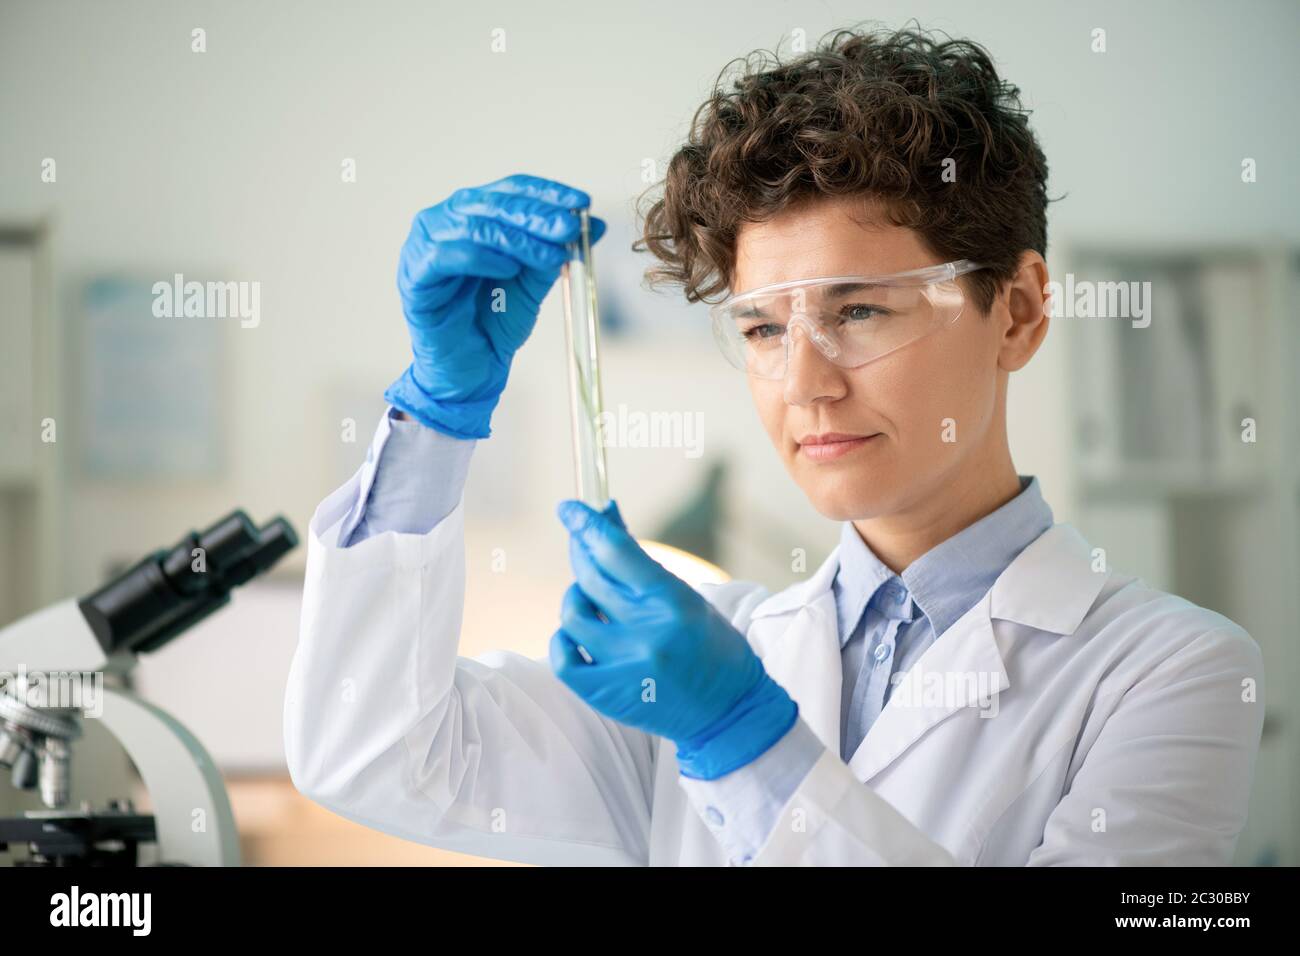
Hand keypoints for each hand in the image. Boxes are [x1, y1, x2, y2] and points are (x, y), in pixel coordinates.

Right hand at [384, 174, 605, 439]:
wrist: (471, 370)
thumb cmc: (495, 322)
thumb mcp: (533, 282)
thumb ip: (554, 252)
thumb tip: (593, 224)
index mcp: (473, 215)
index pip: (510, 190)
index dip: (547, 194)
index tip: (582, 203)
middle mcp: (445, 221)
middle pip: (493, 203)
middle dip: (536, 215)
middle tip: (570, 227)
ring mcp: (425, 245)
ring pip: (473, 226)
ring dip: (517, 238)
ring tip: (552, 254)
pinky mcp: (415, 276)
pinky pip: (446, 256)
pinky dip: (481, 257)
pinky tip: (509, 267)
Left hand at [550, 499, 797, 779]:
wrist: (730, 713)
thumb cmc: (711, 648)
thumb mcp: (686, 597)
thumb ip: (642, 563)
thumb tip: (607, 516)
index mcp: (672, 601)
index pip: (615, 551)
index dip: (587, 525)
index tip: (569, 509)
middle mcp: (646, 632)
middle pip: (590, 577)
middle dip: (580, 552)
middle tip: (580, 543)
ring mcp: (623, 665)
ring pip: (572, 615)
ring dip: (576, 599)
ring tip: (591, 601)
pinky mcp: (606, 695)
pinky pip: (563, 657)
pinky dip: (564, 639)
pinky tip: (579, 633)